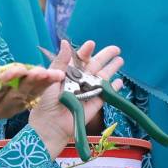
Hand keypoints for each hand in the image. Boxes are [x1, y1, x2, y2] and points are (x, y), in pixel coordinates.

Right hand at [0, 60, 63, 128]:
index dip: (7, 79)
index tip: (19, 69)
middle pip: (16, 94)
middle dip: (31, 82)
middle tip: (43, 72)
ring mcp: (12, 109)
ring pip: (29, 95)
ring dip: (44, 84)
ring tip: (56, 75)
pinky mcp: (21, 105)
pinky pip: (35, 95)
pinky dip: (46, 85)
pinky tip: (57, 76)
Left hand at [28, 40, 122, 155]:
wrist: (51, 124)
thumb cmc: (47, 101)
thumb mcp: (52, 78)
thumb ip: (61, 61)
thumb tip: (65, 42)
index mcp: (68, 73)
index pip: (79, 59)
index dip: (86, 51)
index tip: (91, 44)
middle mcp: (79, 81)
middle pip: (95, 66)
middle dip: (105, 56)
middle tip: (115, 48)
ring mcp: (88, 92)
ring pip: (103, 78)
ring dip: (112, 68)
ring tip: (120, 60)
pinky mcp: (96, 103)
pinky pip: (107, 94)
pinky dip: (114, 88)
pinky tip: (120, 81)